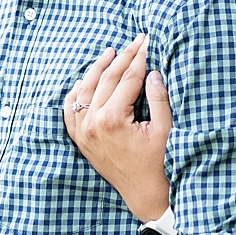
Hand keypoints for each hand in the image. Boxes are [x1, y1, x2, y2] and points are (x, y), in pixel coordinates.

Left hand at [64, 33, 172, 221]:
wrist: (145, 193)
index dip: (139, 58)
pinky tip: (84, 80)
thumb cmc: (159, 162)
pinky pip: (71, 111)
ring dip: (97, 69)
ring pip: (84, 91)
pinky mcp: (81, 140)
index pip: (127, 79)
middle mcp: (93, 124)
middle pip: (106, 80)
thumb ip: (158, 98)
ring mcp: (84, 133)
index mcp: (113, 119)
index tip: (147, 41)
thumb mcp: (165, 128)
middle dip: (122, 58)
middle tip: (135, 41)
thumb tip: (151, 72)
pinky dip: (75, 94)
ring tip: (110, 53)